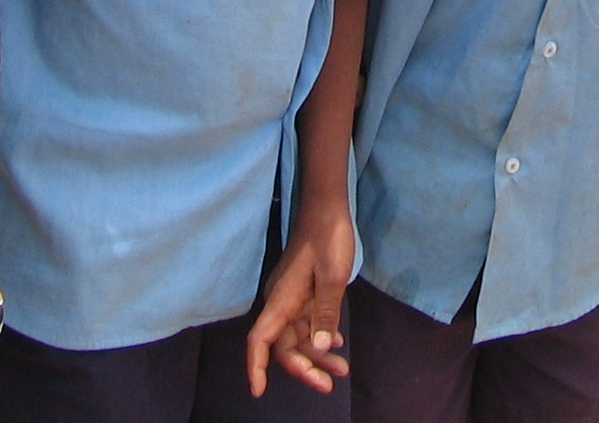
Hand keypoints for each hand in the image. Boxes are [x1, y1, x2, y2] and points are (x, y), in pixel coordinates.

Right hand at [245, 200, 353, 397]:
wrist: (328, 207)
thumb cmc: (328, 236)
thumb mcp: (333, 275)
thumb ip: (326, 312)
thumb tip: (320, 347)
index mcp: (282, 299)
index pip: (261, 340)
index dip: (256, 366)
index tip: (259, 391)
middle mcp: (282, 303)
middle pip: (284, 345)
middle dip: (304, 367)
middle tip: (329, 384)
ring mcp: (293, 298)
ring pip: (299, 337)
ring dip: (318, 355)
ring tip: (342, 371)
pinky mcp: (304, 293)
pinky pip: (308, 323)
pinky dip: (322, 336)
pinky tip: (339, 344)